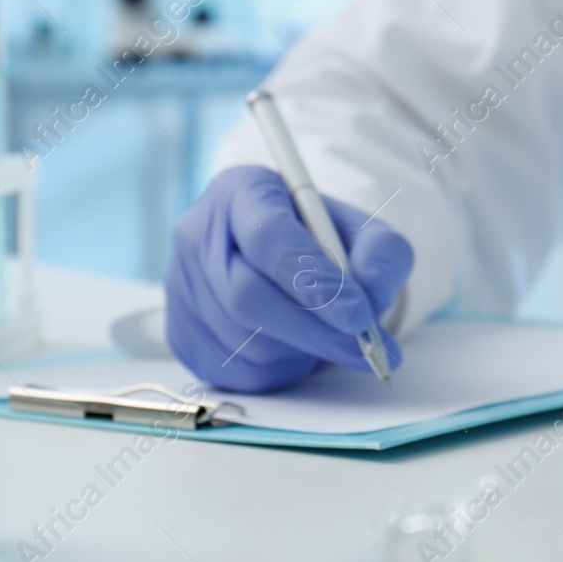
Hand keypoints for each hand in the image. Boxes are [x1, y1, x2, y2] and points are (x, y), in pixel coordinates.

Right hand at [164, 166, 412, 391]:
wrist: (279, 256)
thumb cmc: (320, 239)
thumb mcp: (361, 229)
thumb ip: (380, 254)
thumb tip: (373, 295)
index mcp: (239, 191)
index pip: (268, 237)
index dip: (315, 281)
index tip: (360, 314)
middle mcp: (197, 235)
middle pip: (248, 295)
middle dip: (316, 330)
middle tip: (367, 348)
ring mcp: (181, 287)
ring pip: (242, 340)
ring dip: (301, 351)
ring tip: (332, 339)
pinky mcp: (181, 332)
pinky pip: (234, 370)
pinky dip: (280, 369)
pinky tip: (299, 348)